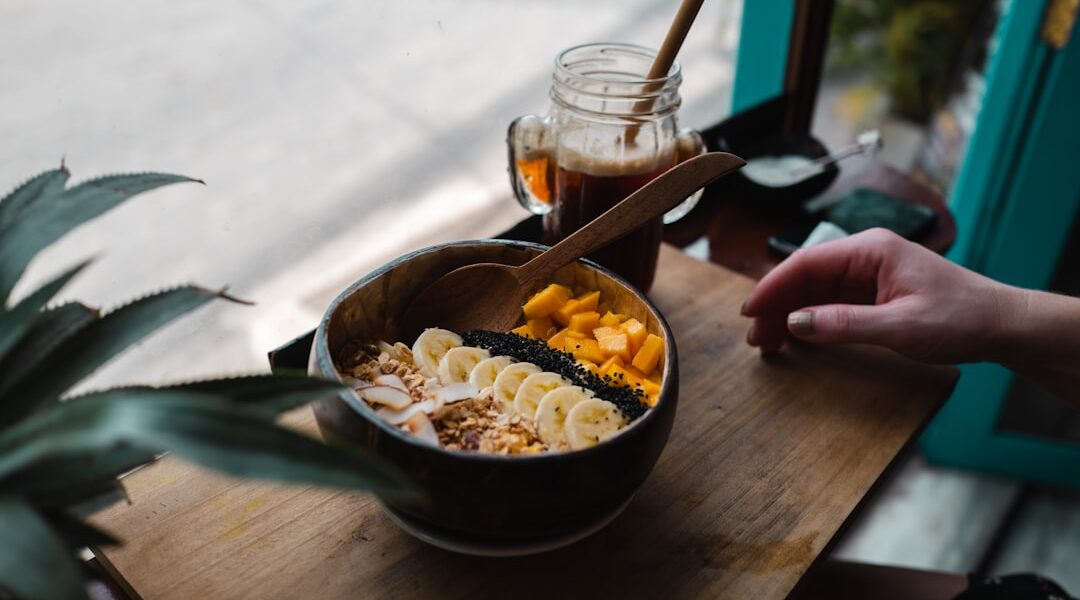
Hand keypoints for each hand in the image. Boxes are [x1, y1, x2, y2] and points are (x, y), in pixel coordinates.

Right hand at [741, 228, 1020, 363]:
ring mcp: (870, 275)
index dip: (773, 287)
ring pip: (814, 292)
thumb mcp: (900, 327)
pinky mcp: (875, 294)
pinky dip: (810, 321)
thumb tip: (795, 323)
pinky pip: (831, 304)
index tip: (750, 312)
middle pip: (805, 277)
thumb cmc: (961, 318)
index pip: (807, 263)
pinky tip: (796, 339)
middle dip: (776, 305)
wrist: (1003, 325)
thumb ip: (844, 324)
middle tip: (755, 338)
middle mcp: (866, 256)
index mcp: (871, 250)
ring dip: (789, 315)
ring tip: (768, 343)